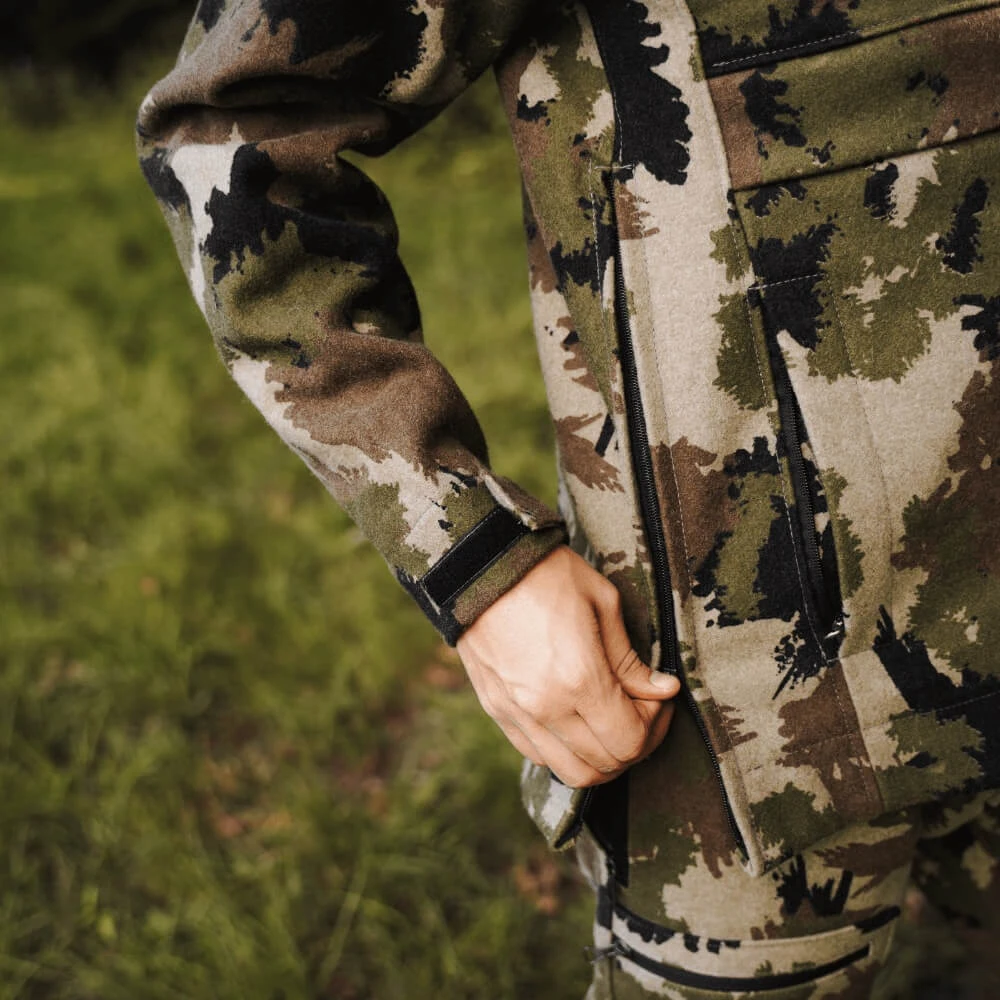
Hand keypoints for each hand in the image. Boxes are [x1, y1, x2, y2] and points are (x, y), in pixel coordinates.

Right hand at [455, 546, 680, 786]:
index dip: (655, 725)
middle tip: (641, 710)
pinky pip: (537, 755)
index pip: (630, 740)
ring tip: (609, 720)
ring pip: (571, 771)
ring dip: (600, 756)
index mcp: (578, 678)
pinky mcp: (496, 710)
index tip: (658, 697)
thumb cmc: (546, 574)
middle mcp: (546, 707)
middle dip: (635, 744)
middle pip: (605, 765)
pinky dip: (565, 751)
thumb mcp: (602, 602)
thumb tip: (662, 690)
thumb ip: (630, 658)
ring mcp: (516, 713)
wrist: (478, 564)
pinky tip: (575, 719)